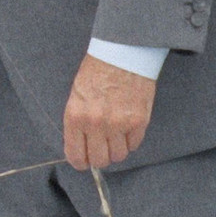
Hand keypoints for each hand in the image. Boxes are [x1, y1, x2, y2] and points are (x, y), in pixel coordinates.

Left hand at [63, 52, 156, 169]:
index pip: (76, 155)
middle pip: (99, 160)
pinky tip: (127, 127)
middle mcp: (96, 124)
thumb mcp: (76, 96)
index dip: (80, 162)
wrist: (121, 54)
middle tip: (101, 147)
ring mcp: (119, 124)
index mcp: (76, 116)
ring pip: (119, 156)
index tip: (83, 161)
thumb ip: (78, 123)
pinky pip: (134, 145)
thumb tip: (82, 146)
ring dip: (117, 149)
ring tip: (115, 134)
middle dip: (100, 157)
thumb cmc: (95, 72)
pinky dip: (130, 141)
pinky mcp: (139, 122)